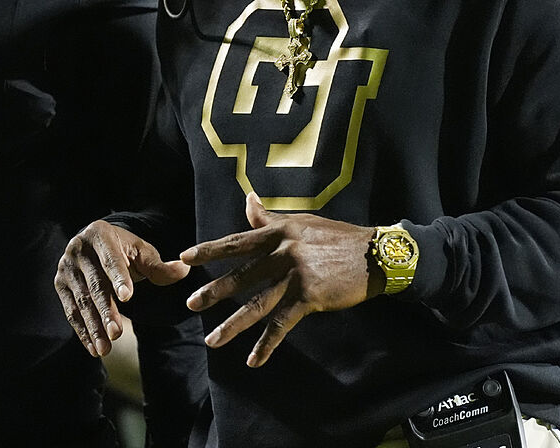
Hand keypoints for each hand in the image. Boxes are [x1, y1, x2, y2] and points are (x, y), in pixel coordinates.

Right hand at [54, 220, 189, 356]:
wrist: (95, 247)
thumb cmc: (124, 250)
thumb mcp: (142, 253)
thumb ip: (160, 266)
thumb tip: (184, 271)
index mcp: (100, 234)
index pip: (111, 259)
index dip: (119, 278)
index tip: (128, 298)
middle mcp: (78, 249)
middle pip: (94, 284)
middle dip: (106, 311)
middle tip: (117, 334)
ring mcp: (66, 268)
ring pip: (81, 301)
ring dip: (93, 327)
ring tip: (105, 348)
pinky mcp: (60, 285)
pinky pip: (71, 312)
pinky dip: (83, 331)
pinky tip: (93, 348)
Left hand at [179, 192, 377, 366]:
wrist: (374, 254)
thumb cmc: (337, 237)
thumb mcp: (302, 223)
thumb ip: (271, 218)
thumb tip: (249, 200)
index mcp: (278, 233)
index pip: (237, 242)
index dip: (210, 251)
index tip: (185, 258)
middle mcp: (282, 252)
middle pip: (241, 276)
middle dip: (214, 292)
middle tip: (191, 304)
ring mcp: (295, 276)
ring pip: (256, 304)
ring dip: (232, 325)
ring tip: (212, 340)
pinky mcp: (308, 297)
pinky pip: (281, 325)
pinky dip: (266, 344)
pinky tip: (253, 360)